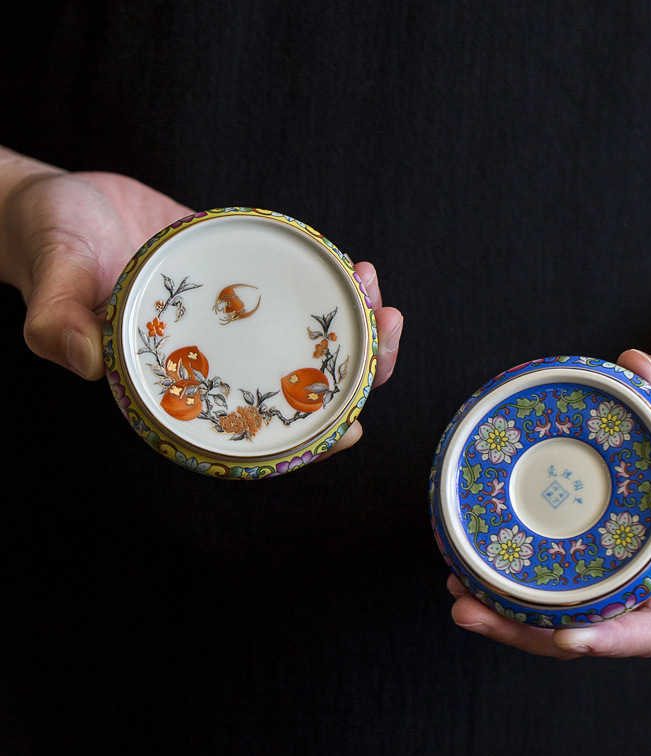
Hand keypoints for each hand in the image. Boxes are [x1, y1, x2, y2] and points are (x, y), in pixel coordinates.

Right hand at [0, 154, 401, 454]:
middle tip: (386, 326)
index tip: (354, 428)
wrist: (61, 205)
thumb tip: (82, 363)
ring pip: (311, 343)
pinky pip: (299, 296)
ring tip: (373, 284)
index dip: (307, 439)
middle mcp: (218, 361)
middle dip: (358, 369)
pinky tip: (353, 266)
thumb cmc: (48, 245)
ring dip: (356, 325)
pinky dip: (331, 287)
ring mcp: (238, 325)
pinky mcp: (247, 285)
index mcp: (181, 385)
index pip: (254, 431)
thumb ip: (57, 322)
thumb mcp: (50, 279)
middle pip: (303, 388)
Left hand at [448, 347, 650, 657]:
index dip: (612, 638)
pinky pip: (559, 577)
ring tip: (458, 596)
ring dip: (510, 613)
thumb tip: (636, 367)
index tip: (565, 638)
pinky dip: (516, 581)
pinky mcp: (599, 543)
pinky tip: (473, 569)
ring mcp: (624, 561)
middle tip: (467, 610)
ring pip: (569, 610)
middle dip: (530, 631)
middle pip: (595, 626)